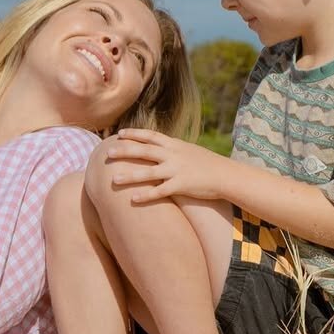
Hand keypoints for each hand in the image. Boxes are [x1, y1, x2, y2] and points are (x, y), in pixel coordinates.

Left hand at [106, 129, 223, 201]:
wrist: (226, 174)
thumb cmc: (208, 164)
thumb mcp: (189, 150)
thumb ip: (173, 149)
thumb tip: (161, 148)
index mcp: (175, 145)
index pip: (150, 136)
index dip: (134, 134)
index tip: (119, 134)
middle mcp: (173, 155)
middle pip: (144, 151)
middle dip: (124, 151)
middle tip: (107, 153)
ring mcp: (177, 170)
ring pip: (148, 172)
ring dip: (129, 176)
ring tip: (112, 180)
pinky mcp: (181, 185)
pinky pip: (160, 191)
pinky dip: (146, 195)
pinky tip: (133, 199)